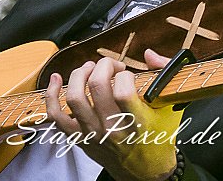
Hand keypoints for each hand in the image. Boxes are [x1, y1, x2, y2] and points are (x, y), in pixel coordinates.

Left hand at [45, 50, 179, 180]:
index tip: (128, 75)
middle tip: (111, 67)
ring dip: (79, 74)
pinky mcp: (78, 138)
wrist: (146, 173)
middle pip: (96, 85)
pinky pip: (56, 116)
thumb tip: (148, 54)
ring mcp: (92, 134)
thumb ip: (163, 75)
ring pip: (74, 97)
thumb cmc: (158, 140)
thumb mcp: (171, 108)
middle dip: (103, 66)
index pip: (123, 90)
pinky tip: (57, 80)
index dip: (124, 74)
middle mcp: (112, 129)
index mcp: (137, 122)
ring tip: (89, 69)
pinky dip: (51, 95)